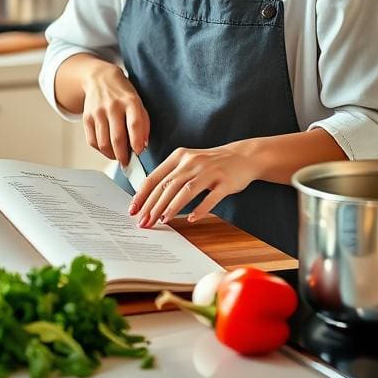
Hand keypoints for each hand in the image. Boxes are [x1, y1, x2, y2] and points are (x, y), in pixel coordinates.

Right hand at [82, 65, 149, 168]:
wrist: (100, 79)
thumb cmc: (123, 95)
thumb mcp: (139, 104)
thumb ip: (143, 124)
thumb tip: (141, 146)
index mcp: (130, 102)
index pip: (134, 124)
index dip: (137, 141)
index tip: (138, 153)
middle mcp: (112, 106)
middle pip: (117, 138)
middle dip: (123, 156)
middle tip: (127, 163)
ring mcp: (98, 112)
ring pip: (103, 143)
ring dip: (112, 155)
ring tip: (118, 156)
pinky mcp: (87, 117)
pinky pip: (92, 141)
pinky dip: (101, 150)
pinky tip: (107, 148)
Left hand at [128, 144, 256, 226]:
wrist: (243, 156)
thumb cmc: (211, 163)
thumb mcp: (188, 162)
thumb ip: (171, 175)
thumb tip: (150, 197)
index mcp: (179, 157)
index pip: (155, 177)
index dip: (142, 195)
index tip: (134, 209)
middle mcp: (192, 162)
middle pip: (167, 186)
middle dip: (153, 206)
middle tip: (144, 221)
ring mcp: (209, 171)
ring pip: (185, 191)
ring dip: (171, 208)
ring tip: (162, 220)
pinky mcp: (224, 182)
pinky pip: (211, 198)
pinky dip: (200, 209)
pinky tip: (191, 219)